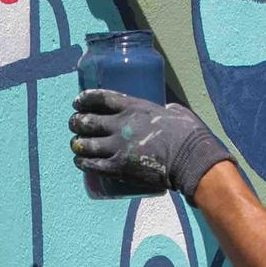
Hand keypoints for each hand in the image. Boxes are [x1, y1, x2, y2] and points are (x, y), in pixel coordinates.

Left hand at [69, 89, 231, 200]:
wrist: (191, 159)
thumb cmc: (188, 134)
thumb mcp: (175, 111)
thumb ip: (166, 108)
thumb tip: (166, 108)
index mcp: (133, 107)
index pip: (100, 98)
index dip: (84, 99)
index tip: (77, 102)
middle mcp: (120, 125)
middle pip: (87, 121)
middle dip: (76, 122)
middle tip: (74, 124)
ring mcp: (117, 147)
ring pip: (85, 144)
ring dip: (77, 144)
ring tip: (76, 145)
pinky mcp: (118, 168)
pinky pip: (92, 165)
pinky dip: (83, 163)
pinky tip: (80, 162)